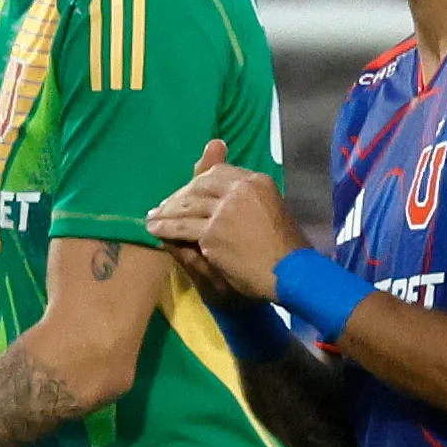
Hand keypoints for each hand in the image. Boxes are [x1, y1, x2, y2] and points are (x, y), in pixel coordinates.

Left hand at [148, 141, 294, 299]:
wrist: (292, 272)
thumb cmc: (289, 247)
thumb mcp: (273, 211)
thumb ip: (251, 197)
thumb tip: (238, 185)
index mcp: (258, 182)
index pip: (219, 173)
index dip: (199, 181)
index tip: (189, 191)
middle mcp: (239, 190)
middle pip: (199, 186)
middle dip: (179, 196)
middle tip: (165, 206)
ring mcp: (224, 211)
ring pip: (186, 206)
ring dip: (166, 213)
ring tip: (154, 218)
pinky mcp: (211, 233)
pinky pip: (180, 228)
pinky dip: (164, 229)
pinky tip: (155, 231)